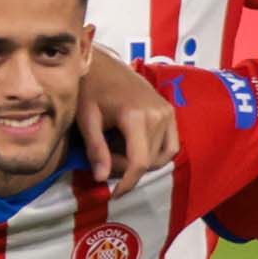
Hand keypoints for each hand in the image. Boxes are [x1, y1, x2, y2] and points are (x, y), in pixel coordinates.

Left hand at [70, 51, 176, 180]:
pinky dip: (155, 154)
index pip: (139, 162)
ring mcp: (168, 113)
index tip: (114, 194)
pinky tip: (133, 148)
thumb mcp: (86, 118)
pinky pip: (170, 145)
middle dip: (127, 169)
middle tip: (104, 160)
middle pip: (149, 161)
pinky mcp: (170, 112)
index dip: (128, 183)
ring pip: (161, 156)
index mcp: (137, 116)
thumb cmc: (90, 88)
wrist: (103, 64)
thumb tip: (101, 178)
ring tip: (117, 152)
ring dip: (141, 162)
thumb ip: (95, 149)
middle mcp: (159, 115)